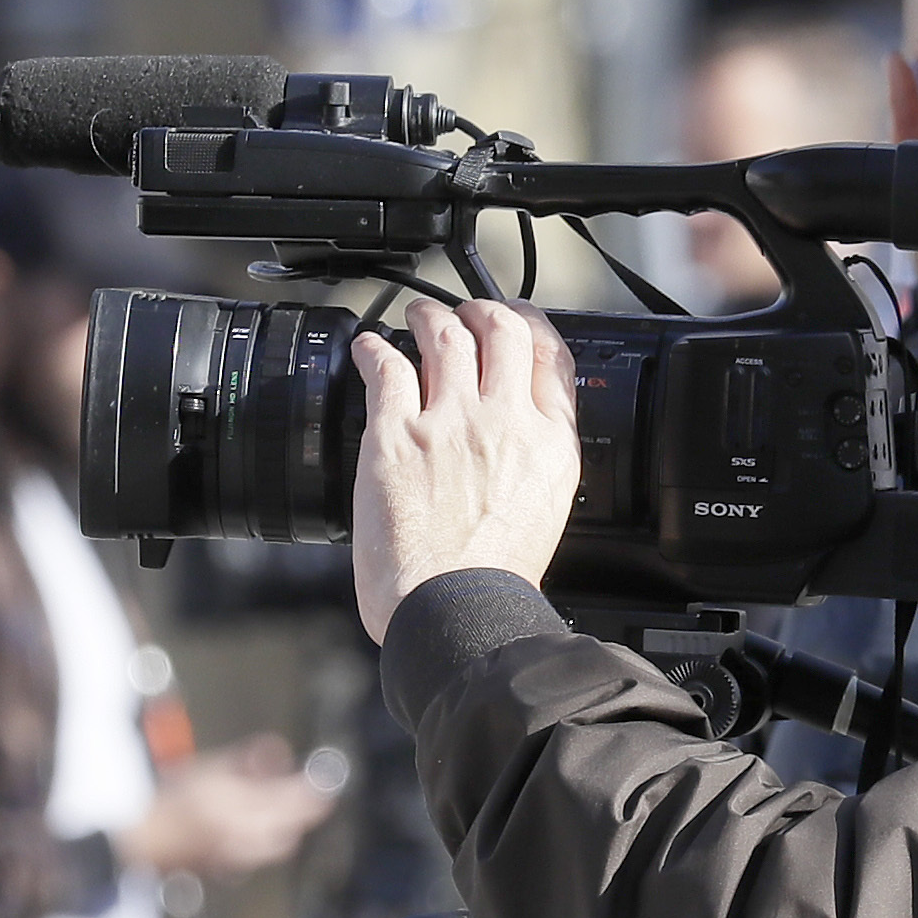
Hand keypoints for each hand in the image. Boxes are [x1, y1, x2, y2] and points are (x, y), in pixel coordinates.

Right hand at [120, 734, 339, 875]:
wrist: (140, 839)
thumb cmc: (170, 798)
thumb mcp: (209, 768)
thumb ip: (246, 761)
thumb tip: (280, 751)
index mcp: (235, 806)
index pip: (289, 799)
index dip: (311, 790)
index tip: (323, 782)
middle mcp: (240, 835)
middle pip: (290, 826)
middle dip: (304, 811)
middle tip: (312, 796)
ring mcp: (236, 856)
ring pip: (279, 844)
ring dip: (289, 827)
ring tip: (287, 810)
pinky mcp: (229, 869)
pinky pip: (261, 856)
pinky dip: (269, 842)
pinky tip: (259, 828)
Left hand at [348, 297, 580, 642]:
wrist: (456, 607)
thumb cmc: (495, 579)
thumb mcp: (547, 510)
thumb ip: (536, 463)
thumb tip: (521, 442)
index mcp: (548, 443)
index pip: (551, 356)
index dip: (532, 325)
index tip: (517, 321)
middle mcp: (504, 421)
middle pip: (502, 330)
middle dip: (483, 310)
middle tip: (466, 313)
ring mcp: (449, 423)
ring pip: (444, 334)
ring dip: (428, 316)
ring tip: (417, 317)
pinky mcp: (397, 436)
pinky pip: (386, 368)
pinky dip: (374, 348)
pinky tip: (367, 347)